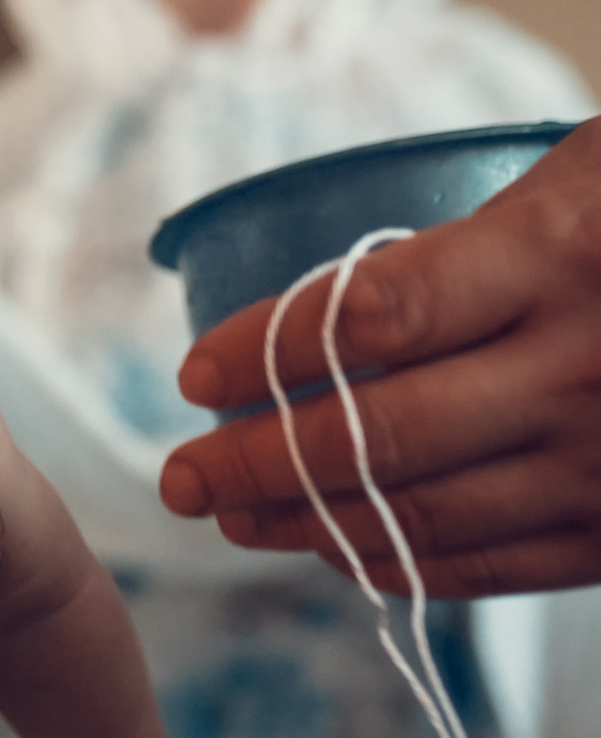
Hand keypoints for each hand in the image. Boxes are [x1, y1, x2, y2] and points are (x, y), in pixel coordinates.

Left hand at [160, 118, 600, 596]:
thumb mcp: (583, 175)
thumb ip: (464, 247)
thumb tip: (330, 315)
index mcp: (563, 254)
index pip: (372, 316)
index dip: (266, 351)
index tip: (194, 371)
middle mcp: (586, 368)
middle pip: (377, 435)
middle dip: (255, 465)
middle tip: (177, 476)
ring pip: (425, 513)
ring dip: (307, 524)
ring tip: (230, 514)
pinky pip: (495, 561)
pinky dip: (400, 561)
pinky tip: (339, 549)